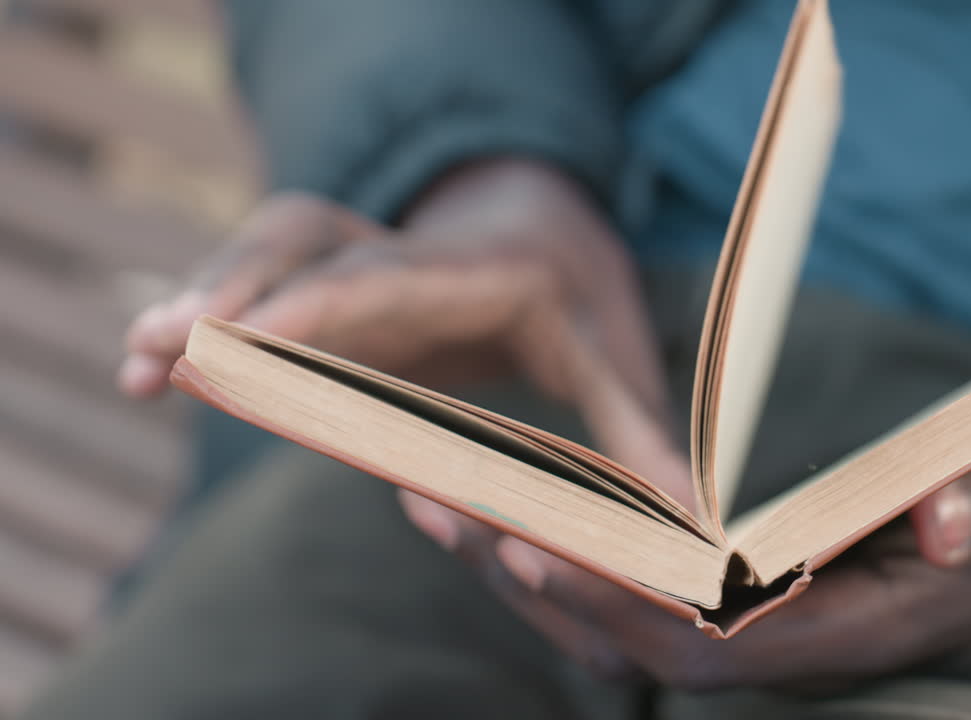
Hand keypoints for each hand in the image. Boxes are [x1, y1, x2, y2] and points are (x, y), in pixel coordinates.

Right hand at [119, 159, 678, 476]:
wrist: (548, 229)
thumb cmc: (584, 304)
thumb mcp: (620, 361)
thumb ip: (639, 436)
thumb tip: (690, 528)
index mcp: (491, 273)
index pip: (397, 283)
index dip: (320, 309)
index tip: (252, 338)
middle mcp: (416, 251)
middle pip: (318, 257)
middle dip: (239, 300)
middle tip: (161, 349)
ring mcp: (365, 251)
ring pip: (273, 252)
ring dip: (207, 298)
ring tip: (137, 358)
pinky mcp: (331, 274)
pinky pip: (261, 276)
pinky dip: (211, 309)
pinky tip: (159, 354)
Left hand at [403, 433, 970, 690]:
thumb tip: (946, 519)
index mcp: (835, 631)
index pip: (704, 636)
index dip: (616, 604)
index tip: (532, 550)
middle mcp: (778, 645)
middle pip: (632, 631)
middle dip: (537, 576)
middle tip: (441, 503)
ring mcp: (753, 627)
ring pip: (617, 615)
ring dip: (527, 562)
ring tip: (436, 498)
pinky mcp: (738, 598)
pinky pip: (633, 589)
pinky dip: (565, 552)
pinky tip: (502, 509)